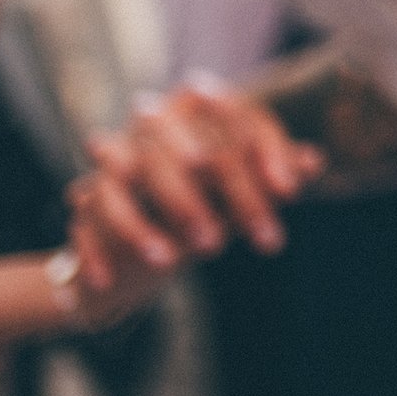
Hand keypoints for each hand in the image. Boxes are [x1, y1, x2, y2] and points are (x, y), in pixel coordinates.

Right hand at [63, 81, 323, 322]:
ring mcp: (108, 170)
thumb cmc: (213, 201)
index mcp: (192, 114)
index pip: (227, 117)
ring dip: (135, 226)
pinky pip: (80, 225)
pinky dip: (94, 253)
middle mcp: (145, 134)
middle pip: (162, 151)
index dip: (261, 150)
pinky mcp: (83, 210)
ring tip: (170, 263)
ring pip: (110, 184)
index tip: (292, 193)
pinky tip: (112, 281)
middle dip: (190, 198)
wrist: (149, 244)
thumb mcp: (246, 188)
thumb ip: (276, 173)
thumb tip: (316, 160)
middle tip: (219, 245)